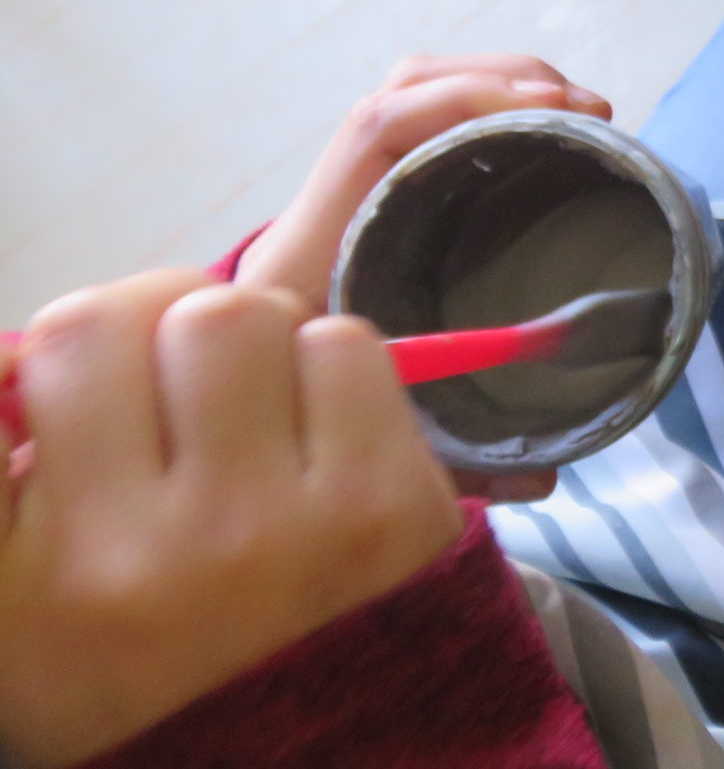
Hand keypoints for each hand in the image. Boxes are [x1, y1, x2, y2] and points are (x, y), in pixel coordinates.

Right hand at [0, 272, 460, 766]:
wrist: (295, 754)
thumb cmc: (145, 644)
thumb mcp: (41, 564)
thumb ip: (64, 413)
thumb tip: (96, 301)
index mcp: (12, 590)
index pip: (5, 381)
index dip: (38, 362)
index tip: (62, 388)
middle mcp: (129, 563)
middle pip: (126, 316)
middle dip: (151, 334)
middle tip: (175, 390)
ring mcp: (265, 535)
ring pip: (244, 314)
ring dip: (249, 345)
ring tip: (248, 419)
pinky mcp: (385, 513)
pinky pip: (345, 343)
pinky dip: (328, 369)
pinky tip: (315, 441)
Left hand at [234, 56, 609, 506]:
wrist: (234, 424)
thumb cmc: (300, 425)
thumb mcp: (375, 440)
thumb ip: (453, 463)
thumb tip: (549, 474)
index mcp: (318, 245)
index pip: (380, 129)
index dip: (467, 103)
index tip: (550, 118)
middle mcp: (331, 203)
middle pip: (405, 89)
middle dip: (503, 80)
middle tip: (587, 113)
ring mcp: (352, 188)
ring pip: (418, 92)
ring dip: (503, 82)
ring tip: (579, 110)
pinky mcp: (376, 192)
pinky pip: (429, 120)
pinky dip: (490, 105)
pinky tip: (544, 128)